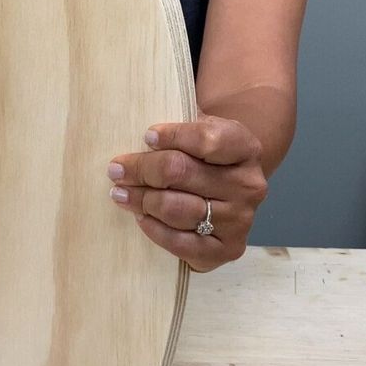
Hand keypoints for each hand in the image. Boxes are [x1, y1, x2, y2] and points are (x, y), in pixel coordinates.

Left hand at [107, 115, 267, 272]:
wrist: (229, 191)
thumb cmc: (205, 155)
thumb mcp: (202, 127)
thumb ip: (181, 115)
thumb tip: (147, 117)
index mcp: (246, 148)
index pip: (206, 139)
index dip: (172, 136)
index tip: (146, 137)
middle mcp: (249, 185)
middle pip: (181, 172)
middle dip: (142, 169)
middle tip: (116, 169)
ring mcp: (240, 220)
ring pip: (176, 208)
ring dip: (142, 199)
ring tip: (121, 193)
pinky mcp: (227, 250)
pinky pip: (180, 242)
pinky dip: (155, 229)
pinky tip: (141, 217)